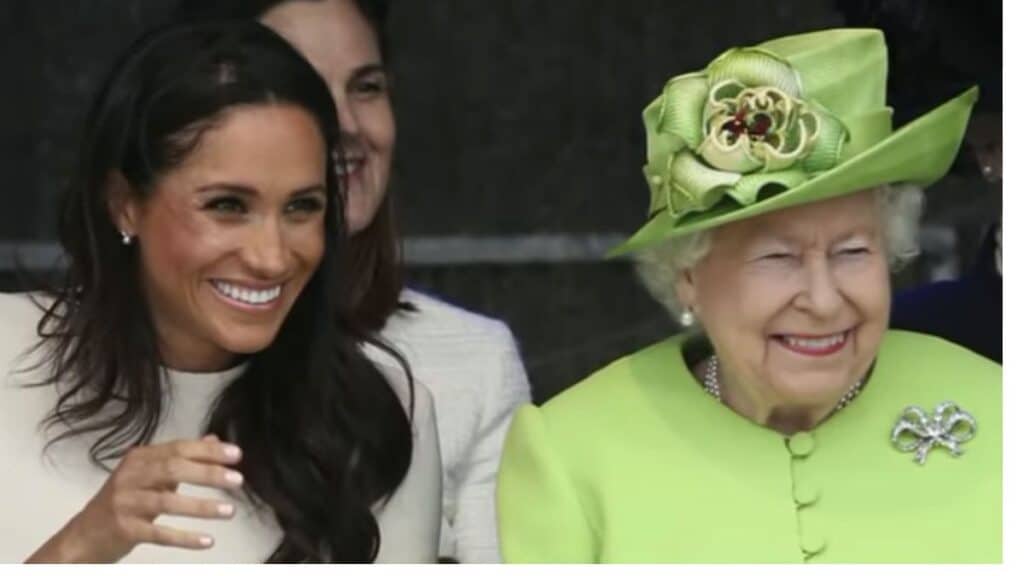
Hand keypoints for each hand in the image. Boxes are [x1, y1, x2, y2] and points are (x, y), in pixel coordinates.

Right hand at [26, 434, 243, 562]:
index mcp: (139, 458)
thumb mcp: (150, 475)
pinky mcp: (123, 529)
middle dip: (208, 473)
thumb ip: (180, 458)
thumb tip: (214, 441)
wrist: (84, 535)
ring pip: (167, 502)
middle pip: (173, 469)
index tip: (236, 455)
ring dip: (202, 506)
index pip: (178, 448)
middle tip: (237, 480)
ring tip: (230, 511)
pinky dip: (184, 537)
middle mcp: (130, 476)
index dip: (208, 451)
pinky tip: (207, 541)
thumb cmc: (125, 502)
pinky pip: (158, 533)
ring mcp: (125, 503)